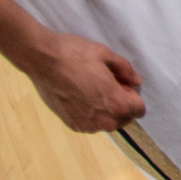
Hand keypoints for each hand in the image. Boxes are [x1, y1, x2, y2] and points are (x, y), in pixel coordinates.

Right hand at [27, 29, 145, 130]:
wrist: (42, 60)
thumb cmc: (76, 54)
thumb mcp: (106, 54)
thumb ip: (125, 70)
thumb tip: (135, 81)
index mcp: (115, 102)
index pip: (138, 110)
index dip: (133, 95)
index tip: (122, 84)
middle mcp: (102, 120)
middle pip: (124, 119)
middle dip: (122, 105)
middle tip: (108, 85)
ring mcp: (84, 124)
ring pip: (107, 123)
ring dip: (107, 112)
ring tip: (93, 90)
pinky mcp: (70, 124)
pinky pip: (90, 125)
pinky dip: (92, 115)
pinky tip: (81, 97)